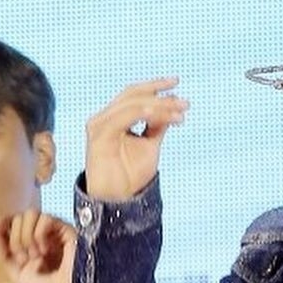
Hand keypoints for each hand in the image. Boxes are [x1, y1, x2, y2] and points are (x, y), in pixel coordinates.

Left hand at [0, 210, 75, 282]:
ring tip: (36, 255)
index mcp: (33, 250)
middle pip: (19, 218)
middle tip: (26, 260)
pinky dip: (39, 233)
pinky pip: (46, 218)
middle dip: (16, 239)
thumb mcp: (18, 277)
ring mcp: (56, 235)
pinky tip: (47, 250)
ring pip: (30, 214)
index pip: (15, 224)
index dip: (4, 223)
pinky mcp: (68, 230)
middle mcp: (44, 240)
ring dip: (26, 235)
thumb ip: (6, 254)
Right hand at [85, 79, 188, 200]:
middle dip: (160, 95)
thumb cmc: (130, 175)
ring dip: (157, 105)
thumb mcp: (150, 146)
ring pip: (131, 104)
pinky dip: (141, 112)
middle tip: (184, 101)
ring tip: (179, 110)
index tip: (177, 83)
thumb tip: (173, 107)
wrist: (116, 199)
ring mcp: (100, 124)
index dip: (155, 86)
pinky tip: (158, 113)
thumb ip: (158, 126)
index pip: (135, 94)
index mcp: (116, 117)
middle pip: (134, 95)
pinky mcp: (98, 133)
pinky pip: (122, 117)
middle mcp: (106, 117)